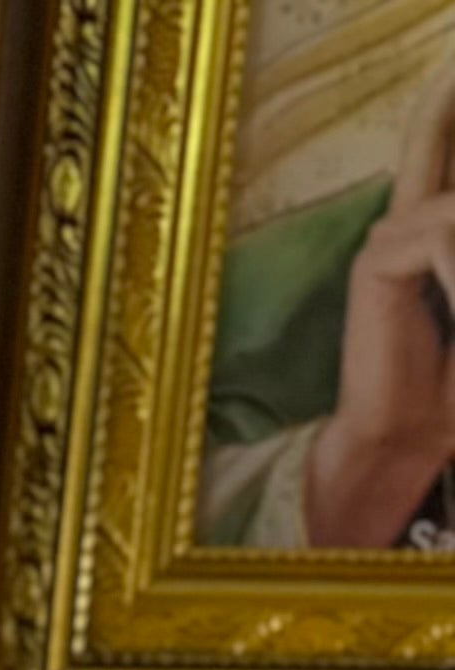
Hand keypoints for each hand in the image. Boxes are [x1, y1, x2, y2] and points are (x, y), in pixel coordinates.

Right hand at [303, 69, 454, 549]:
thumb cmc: (454, 378)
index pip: (444, 146)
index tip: (451, 81)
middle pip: (444, 151)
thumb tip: (454, 216)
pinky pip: (441, 239)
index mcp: (441, 222)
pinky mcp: (374, 260)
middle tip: (448, 278)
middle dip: (448, 204)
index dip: (446, 106)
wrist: (408, 438)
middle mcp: (417, 213)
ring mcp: (393, 231)